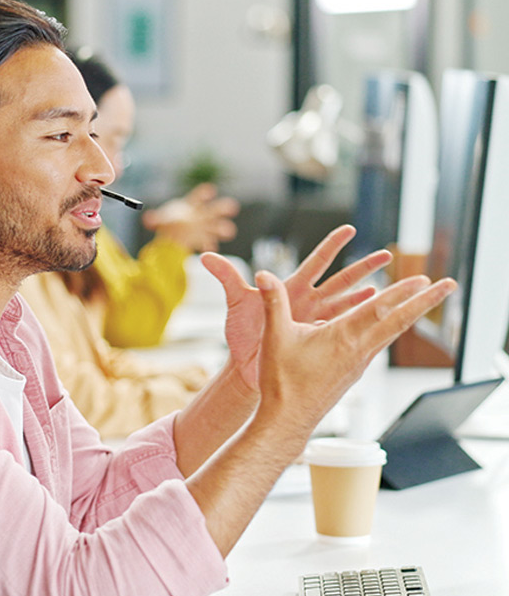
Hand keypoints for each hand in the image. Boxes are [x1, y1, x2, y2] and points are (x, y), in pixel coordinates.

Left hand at [141, 183, 239, 251]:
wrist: (173, 233)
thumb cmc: (169, 221)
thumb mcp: (160, 220)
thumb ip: (155, 219)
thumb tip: (146, 219)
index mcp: (192, 205)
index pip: (199, 197)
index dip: (204, 193)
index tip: (210, 190)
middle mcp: (202, 215)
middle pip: (214, 210)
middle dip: (223, 208)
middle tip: (232, 207)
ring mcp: (205, 228)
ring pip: (218, 227)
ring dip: (224, 228)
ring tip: (229, 231)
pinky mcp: (204, 240)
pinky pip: (209, 242)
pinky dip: (209, 246)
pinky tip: (209, 249)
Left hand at [200, 224, 392, 390]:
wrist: (243, 367)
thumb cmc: (240, 332)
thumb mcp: (234, 301)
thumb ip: (225, 276)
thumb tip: (204, 255)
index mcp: (291, 288)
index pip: (316, 262)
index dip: (332, 245)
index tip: (349, 229)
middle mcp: (307, 303)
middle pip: (341, 280)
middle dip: (364, 267)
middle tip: (387, 255)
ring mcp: (314, 323)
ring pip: (348, 307)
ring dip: (367, 298)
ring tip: (390, 289)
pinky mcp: (316, 342)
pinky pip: (340, 333)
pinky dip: (355, 327)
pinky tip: (373, 322)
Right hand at [254, 270, 456, 438]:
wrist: (287, 420)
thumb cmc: (282, 381)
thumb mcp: (275, 336)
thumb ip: (273, 302)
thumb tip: (262, 274)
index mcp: (342, 338)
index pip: (380, 309)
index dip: (403, 291)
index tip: (425, 278)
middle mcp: (358, 351)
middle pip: (399, 321)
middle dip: (425, 301)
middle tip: (449, 285)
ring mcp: (358, 364)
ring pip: (391, 334)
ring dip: (409, 315)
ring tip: (422, 302)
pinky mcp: (352, 373)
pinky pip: (377, 345)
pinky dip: (388, 330)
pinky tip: (386, 329)